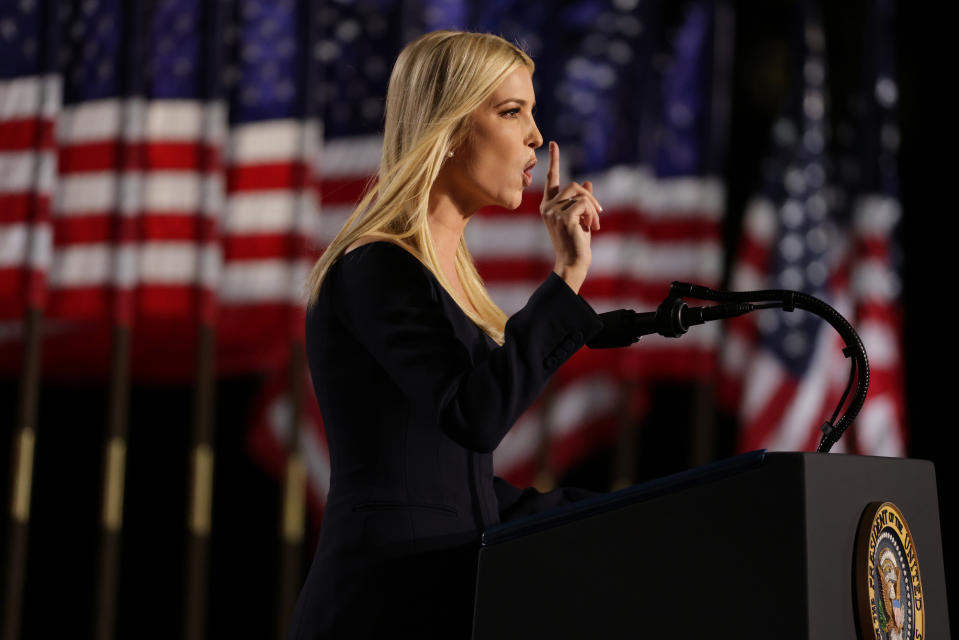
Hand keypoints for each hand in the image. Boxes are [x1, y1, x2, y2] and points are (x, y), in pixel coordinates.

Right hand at [539, 141, 601, 293]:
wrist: (573, 263)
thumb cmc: (577, 244)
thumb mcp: (581, 219)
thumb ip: (582, 202)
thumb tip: (589, 183)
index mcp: (548, 206)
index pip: (551, 179)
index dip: (554, 160)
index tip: (554, 144)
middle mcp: (547, 207)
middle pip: (574, 185)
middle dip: (590, 198)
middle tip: (599, 214)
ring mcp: (553, 212)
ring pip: (580, 193)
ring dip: (592, 207)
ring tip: (594, 223)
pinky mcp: (563, 217)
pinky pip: (584, 203)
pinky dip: (592, 214)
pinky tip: (591, 227)